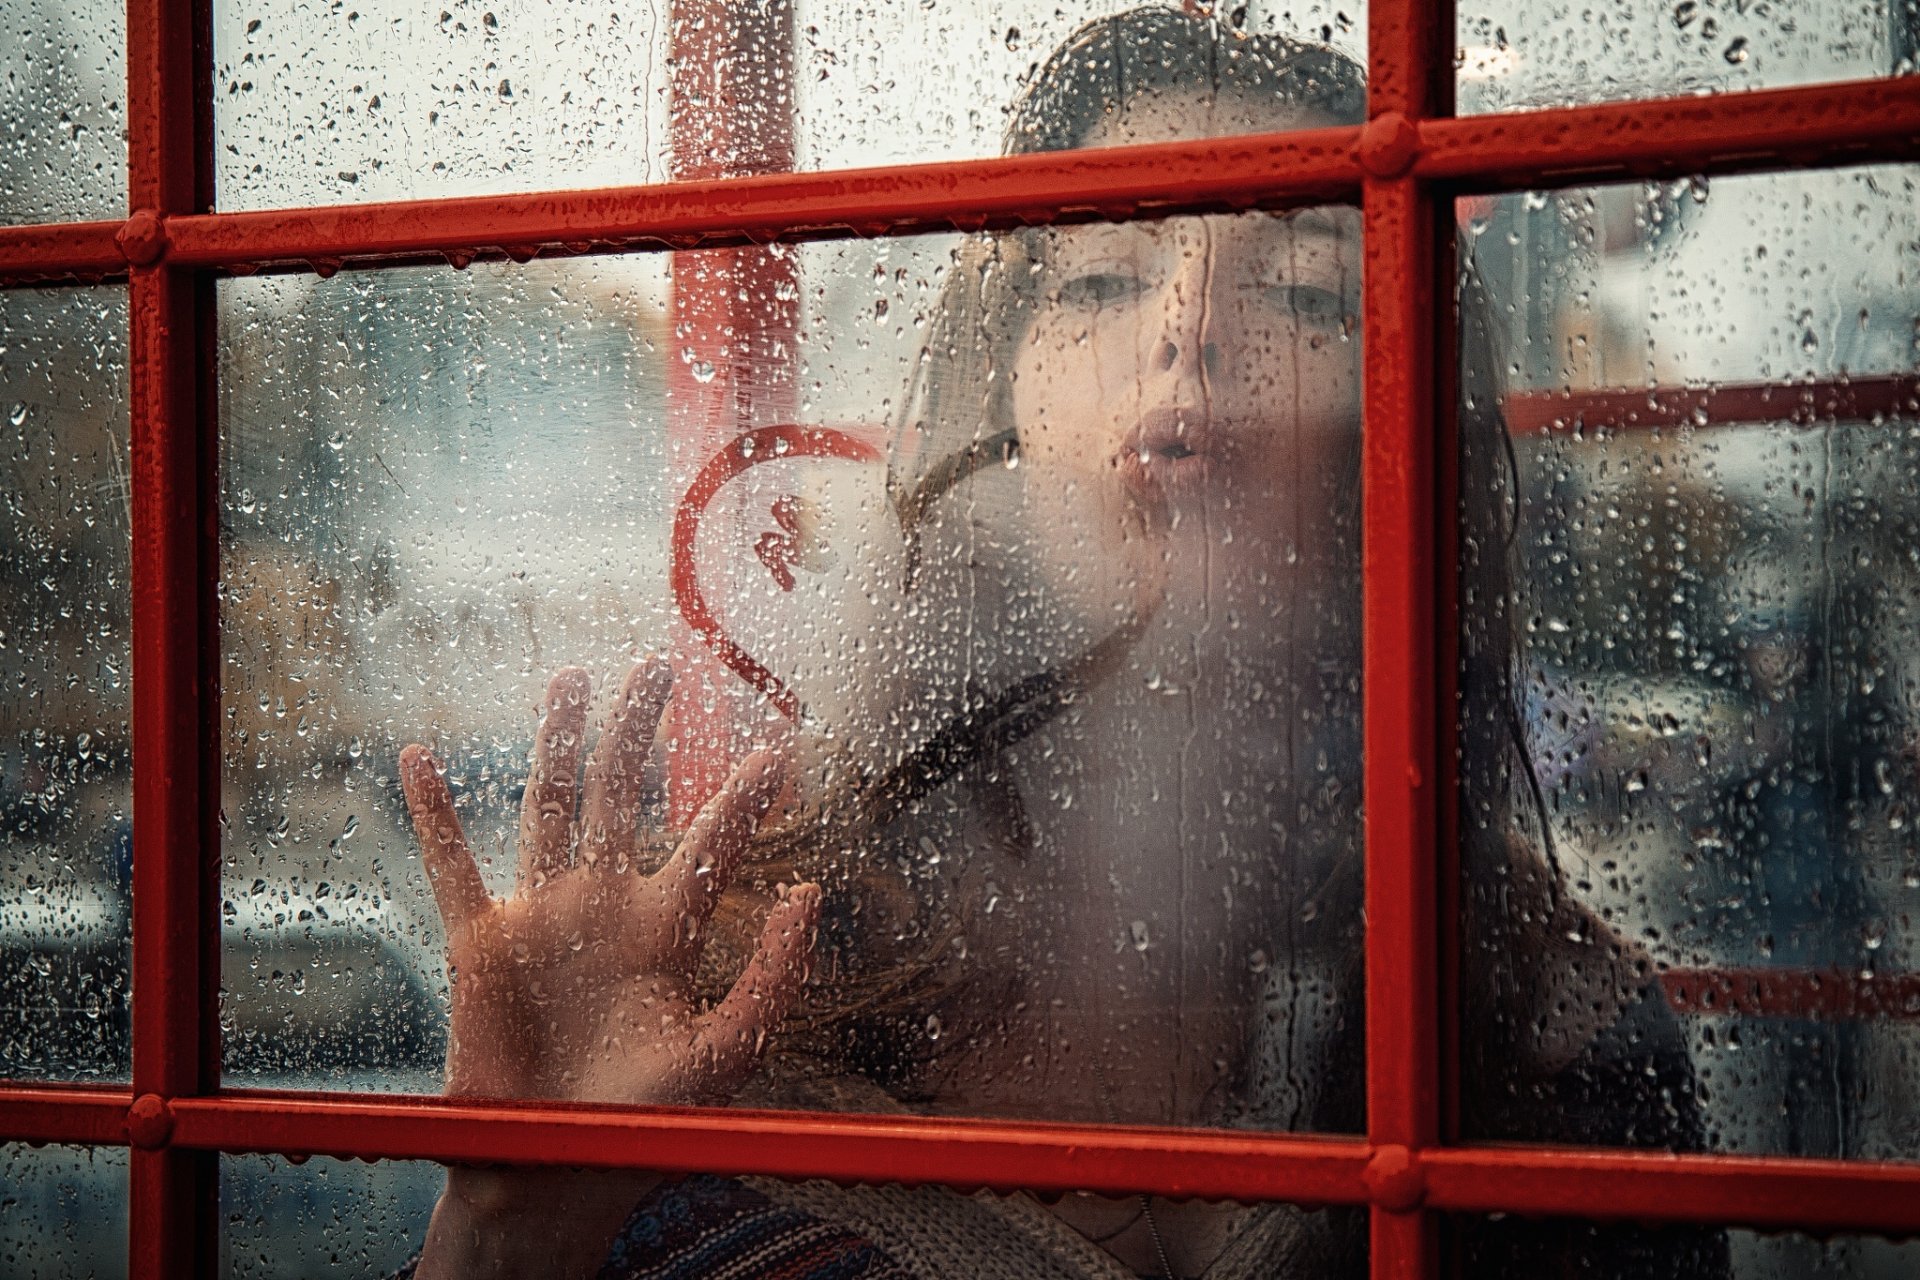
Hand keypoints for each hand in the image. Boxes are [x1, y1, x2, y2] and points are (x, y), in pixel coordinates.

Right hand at [399, 659, 820, 1106]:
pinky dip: (433, 814)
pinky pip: (451, 866)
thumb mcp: (727, 1052)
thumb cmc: (642, 1120)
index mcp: (666, 930)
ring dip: (557, 743)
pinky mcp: (480, 943)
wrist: (554, 1169)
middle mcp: (603, 908)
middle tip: (655, 668)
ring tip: (572, 679)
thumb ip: (771, 975)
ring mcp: (541, 917)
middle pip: (621, 797)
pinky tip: (421, 759)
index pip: (709, 844)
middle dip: (637, 732)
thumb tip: (808, 891)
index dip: (741, 798)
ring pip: (548, 808)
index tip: (779, 749)